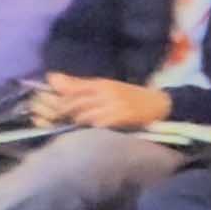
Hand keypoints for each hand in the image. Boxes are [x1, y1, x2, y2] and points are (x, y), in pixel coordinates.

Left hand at [31, 73, 165, 131]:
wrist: (159, 105)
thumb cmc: (129, 96)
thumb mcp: (105, 87)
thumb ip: (78, 85)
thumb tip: (51, 77)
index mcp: (100, 84)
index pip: (70, 91)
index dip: (58, 102)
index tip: (51, 109)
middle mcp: (106, 93)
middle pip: (74, 104)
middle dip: (63, 115)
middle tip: (59, 122)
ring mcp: (114, 105)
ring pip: (83, 115)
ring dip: (76, 124)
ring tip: (74, 128)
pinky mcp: (121, 118)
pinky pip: (97, 124)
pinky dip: (90, 129)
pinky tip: (90, 131)